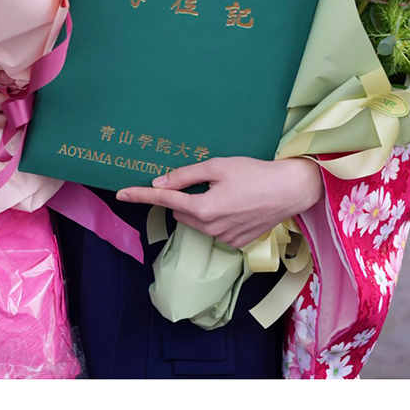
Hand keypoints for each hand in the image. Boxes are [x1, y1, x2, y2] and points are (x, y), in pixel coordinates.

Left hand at [116, 156, 322, 248]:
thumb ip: (186, 175)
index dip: (140, 194)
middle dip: (183, 196)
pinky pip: (215, 229)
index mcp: (203, 208)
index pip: (164, 199)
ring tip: (226, 191)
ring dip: (200, 207)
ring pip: (197, 221)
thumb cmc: (254, 173)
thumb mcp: (218, 166)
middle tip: (205, 180)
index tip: (120, 193)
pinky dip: (217, 217)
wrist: (289, 190)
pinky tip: (236, 204)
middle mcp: (211, 228)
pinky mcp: (236, 243)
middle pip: (181, 210)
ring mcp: (224, 239)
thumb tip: (160, 182)